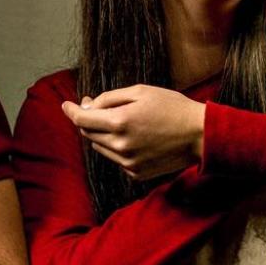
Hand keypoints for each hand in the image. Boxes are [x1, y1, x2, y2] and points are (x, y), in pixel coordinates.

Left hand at [60, 85, 206, 181]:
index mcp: (120, 122)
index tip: (65, 105)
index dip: (70, 111)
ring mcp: (128, 162)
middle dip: (89, 120)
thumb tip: (87, 106)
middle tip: (97, 107)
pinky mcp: (135, 173)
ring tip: (124, 122)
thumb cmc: (172, 107)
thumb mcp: (140, 92)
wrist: (200, 135)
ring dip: (103, 135)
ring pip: (100, 148)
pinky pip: (116, 159)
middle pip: (89, 134)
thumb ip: (109, 98)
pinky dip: (118, 148)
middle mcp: (120, 145)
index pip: (82, 120)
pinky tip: (136, 139)